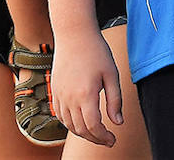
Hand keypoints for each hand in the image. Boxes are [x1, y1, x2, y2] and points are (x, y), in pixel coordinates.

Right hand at [50, 30, 122, 146]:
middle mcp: (70, 98)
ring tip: (96, 132)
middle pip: (80, 129)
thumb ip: (115, 100)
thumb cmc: (96, 51)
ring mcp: (60, 95)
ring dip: (83, 132)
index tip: (113, 140)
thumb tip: (118, 122)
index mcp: (86, 94)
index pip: (93, 126)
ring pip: (69, 125)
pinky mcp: (55, 90)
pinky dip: (70, 124)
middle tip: (107, 139)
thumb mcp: (112, 74)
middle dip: (95, 138)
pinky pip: (60, 115)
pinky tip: (80, 122)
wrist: (74, 34)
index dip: (103, 138)